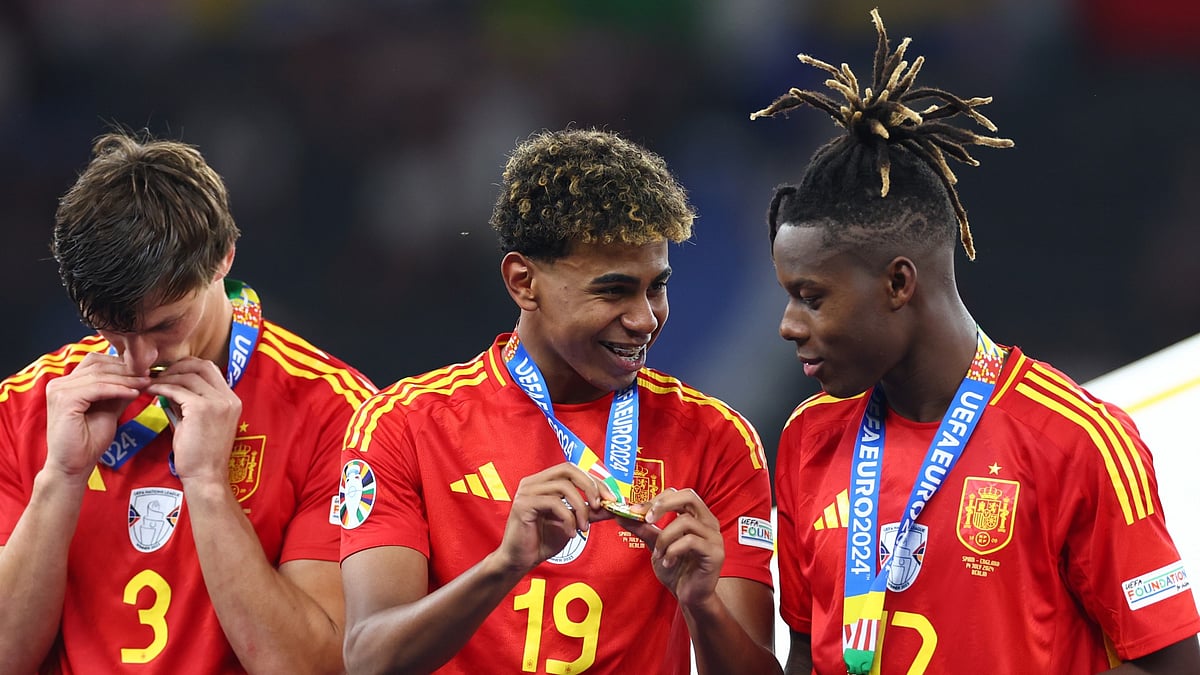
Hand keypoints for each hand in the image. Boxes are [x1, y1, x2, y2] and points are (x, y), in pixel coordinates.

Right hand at [44, 352, 147, 480]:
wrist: (74, 465)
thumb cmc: (89, 441)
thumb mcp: (109, 409)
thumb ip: (119, 391)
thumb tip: (140, 375)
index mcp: (67, 383)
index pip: (97, 363)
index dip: (122, 364)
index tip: (146, 369)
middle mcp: (59, 383)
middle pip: (98, 365)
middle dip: (127, 369)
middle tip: (149, 373)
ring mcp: (59, 390)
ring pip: (100, 376)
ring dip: (127, 379)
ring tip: (146, 382)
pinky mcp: (64, 400)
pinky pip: (98, 388)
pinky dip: (118, 389)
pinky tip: (134, 393)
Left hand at [145, 357, 241, 485]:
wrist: (206, 476)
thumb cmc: (201, 454)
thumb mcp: (199, 423)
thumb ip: (189, 403)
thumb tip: (170, 387)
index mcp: (232, 400)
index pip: (211, 369)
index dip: (188, 365)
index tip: (171, 372)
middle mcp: (228, 398)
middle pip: (202, 365)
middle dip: (177, 365)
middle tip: (158, 373)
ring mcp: (217, 402)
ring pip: (188, 376)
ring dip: (166, 377)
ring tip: (150, 383)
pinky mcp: (201, 409)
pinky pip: (177, 390)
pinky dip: (161, 387)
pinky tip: (150, 391)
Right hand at [495, 463, 615, 574]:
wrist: (520, 560)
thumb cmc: (542, 541)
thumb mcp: (572, 523)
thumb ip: (589, 512)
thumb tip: (611, 506)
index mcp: (544, 482)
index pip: (573, 470)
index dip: (594, 481)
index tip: (610, 498)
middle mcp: (533, 482)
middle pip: (568, 469)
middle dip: (589, 486)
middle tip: (599, 505)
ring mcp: (527, 491)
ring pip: (563, 487)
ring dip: (580, 508)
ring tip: (584, 528)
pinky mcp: (523, 504)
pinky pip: (554, 503)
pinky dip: (568, 519)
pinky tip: (570, 534)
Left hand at [619, 488, 723, 607]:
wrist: (689, 597)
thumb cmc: (677, 570)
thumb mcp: (656, 545)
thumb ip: (642, 529)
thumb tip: (621, 514)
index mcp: (697, 516)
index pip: (678, 494)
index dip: (657, 499)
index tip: (637, 511)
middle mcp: (708, 522)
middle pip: (689, 496)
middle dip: (663, 505)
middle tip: (647, 519)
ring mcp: (714, 537)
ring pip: (686, 521)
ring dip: (665, 537)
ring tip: (658, 553)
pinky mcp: (715, 553)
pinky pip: (690, 541)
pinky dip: (673, 550)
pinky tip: (667, 563)